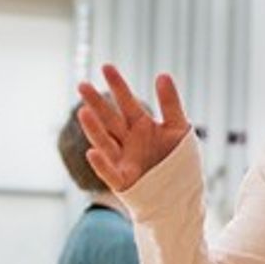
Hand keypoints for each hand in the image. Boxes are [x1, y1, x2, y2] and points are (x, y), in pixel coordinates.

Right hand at [75, 65, 191, 194]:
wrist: (182, 197)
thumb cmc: (179, 163)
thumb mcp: (179, 129)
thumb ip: (171, 104)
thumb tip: (162, 74)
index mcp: (141, 126)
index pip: (127, 102)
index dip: (117, 86)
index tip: (106, 66)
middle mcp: (128, 141)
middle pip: (110, 119)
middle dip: (97, 103)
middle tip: (82, 85)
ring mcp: (123, 160)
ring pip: (105, 142)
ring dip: (94, 129)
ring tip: (83, 112)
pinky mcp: (123, 182)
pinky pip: (109, 172)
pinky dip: (101, 164)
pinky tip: (92, 152)